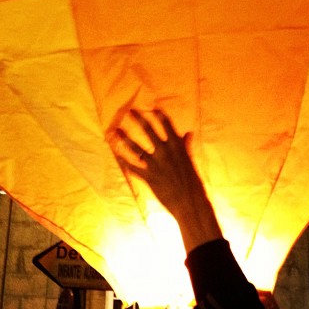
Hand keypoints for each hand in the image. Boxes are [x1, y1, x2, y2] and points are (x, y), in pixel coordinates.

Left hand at [116, 109, 222, 252]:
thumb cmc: (192, 181)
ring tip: (115, 130)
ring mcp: (156, 164)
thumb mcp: (189, 160)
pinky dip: (124, 160)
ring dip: (124, 138)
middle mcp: (165, 151)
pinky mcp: (149, 177)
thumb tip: (189, 133)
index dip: (159, 114)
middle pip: (148, 130)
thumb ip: (185, 145)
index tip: (152, 106)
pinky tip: (117, 154)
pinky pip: (132, 167)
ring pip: (136, 147)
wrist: (190, 203)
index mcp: (177, 145)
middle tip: (129, 110)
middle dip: (138, 119)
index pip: (166, 124)